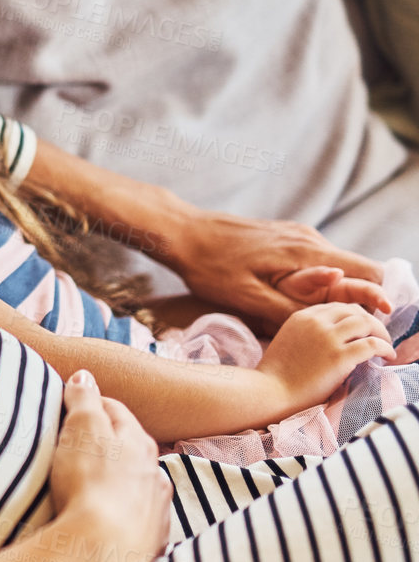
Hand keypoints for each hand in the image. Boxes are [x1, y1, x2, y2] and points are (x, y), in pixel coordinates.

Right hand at [45, 371, 170, 561]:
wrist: (102, 550)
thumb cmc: (90, 482)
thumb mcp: (81, 428)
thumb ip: (83, 400)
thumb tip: (85, 376)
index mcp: (139, 442)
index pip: (115, 412)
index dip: (91, 404)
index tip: (72, 406)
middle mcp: (155, 474)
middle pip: (129, 449)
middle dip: (107, 444)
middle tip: (78, 445)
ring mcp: (155, 510)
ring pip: (137, 486)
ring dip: (119, 481)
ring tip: (92, 486)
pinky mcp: (148, 543)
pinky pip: (136, 520)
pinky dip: (123, 514)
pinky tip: (106, 520)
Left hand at [157, 207, 385, 335]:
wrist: (182, 233)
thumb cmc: (210, 267)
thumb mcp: (248, 297)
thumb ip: (292, 307)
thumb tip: (332, 320)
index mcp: (308, 252)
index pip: (370, 270)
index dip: (379, 297)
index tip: (374, 322)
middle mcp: (310, 239)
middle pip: (358, 269)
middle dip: (359, 299)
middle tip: (346, 328)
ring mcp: (297, 235)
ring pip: (336, 266)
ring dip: (335, 291)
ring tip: (321, 319)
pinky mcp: (284, 237)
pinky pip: (314, 261)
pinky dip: (316, 281)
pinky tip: (296, 299)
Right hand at [255, 302, 394, 413]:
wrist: (269, 392)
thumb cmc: (276, 375)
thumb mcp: (288, 341)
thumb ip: (308, 333)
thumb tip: (333, 338)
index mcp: (301, 316)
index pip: (337, 307)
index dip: (353, 317)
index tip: (361, 331)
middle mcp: (315, 322)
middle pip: (354, 311)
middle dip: (370, 322)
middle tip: (378, 337)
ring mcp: (328, 338)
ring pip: (366, 322)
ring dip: (381, 333)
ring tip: (386, 346)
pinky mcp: (339, 357)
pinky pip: (372, 345)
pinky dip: (385, 348)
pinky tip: (388, 356)